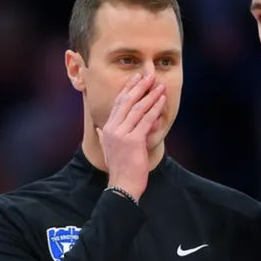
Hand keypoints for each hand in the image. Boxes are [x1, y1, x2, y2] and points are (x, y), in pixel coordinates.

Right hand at [96, 73, 165, 199]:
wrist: (122, 184)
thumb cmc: (120, 168)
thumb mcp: (109, 149)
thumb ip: (103, 136)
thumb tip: (98, 128)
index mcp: (107, 128)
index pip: (118, 103)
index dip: (127, 89)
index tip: (136, 78)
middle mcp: (112, 128)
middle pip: (126, 101)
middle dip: (139, 87)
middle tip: (149, 76)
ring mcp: (122, 134)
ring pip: (138, 109)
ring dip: (150, 95)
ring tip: (159, 86)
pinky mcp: (133, 141)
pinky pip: (146, 120)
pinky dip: (155, 109)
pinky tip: (162, 101)